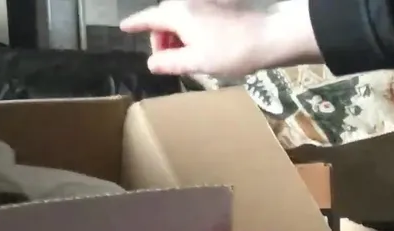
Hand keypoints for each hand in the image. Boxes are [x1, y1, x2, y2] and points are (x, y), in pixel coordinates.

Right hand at [119, 0, 321, 76]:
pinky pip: (196, 14)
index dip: (135, 24)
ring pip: (181, 16)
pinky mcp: (220, 4)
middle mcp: (188, 0)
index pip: (149, 18)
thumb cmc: (232, 51)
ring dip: (177, 35)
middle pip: (165, 17)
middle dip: (161, 37)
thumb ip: (169, 62)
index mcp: (178, 13)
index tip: (124, 28)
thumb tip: (151, 63)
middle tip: (167, 60)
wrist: (270, 36)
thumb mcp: (196, 62)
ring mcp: (205, 0)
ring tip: (186, 56)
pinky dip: (191, 29)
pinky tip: (201, 46)